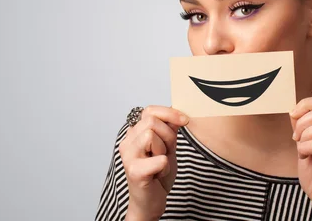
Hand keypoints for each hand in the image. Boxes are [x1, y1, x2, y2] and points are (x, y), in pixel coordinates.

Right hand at [119, 105, 188, 220]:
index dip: (169, 113)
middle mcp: (127, 142)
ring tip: (161, 163)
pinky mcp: (134, 171)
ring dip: (164, 150)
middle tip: (167, 152)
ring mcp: (128, 156)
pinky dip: (165, 166)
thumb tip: (178, 114)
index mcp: (134, 134)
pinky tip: (159, 174)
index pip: (150, 110)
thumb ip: (169, 129)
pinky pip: (159, 159)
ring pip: (151, 135)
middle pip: (152, 121)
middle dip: (168, 136)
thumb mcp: (167, 146)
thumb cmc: (157, 174)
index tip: (184, 120)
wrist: (150, 202)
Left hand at [289, 96, 311, 220]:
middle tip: (296, 137)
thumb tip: (294, 112)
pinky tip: (305, 157)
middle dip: (304, 120)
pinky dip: (305, 148)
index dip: (306, 104)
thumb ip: (302, 131)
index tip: (293, 115)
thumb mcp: (305, 149)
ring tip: (302, 149)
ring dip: (305, 134)